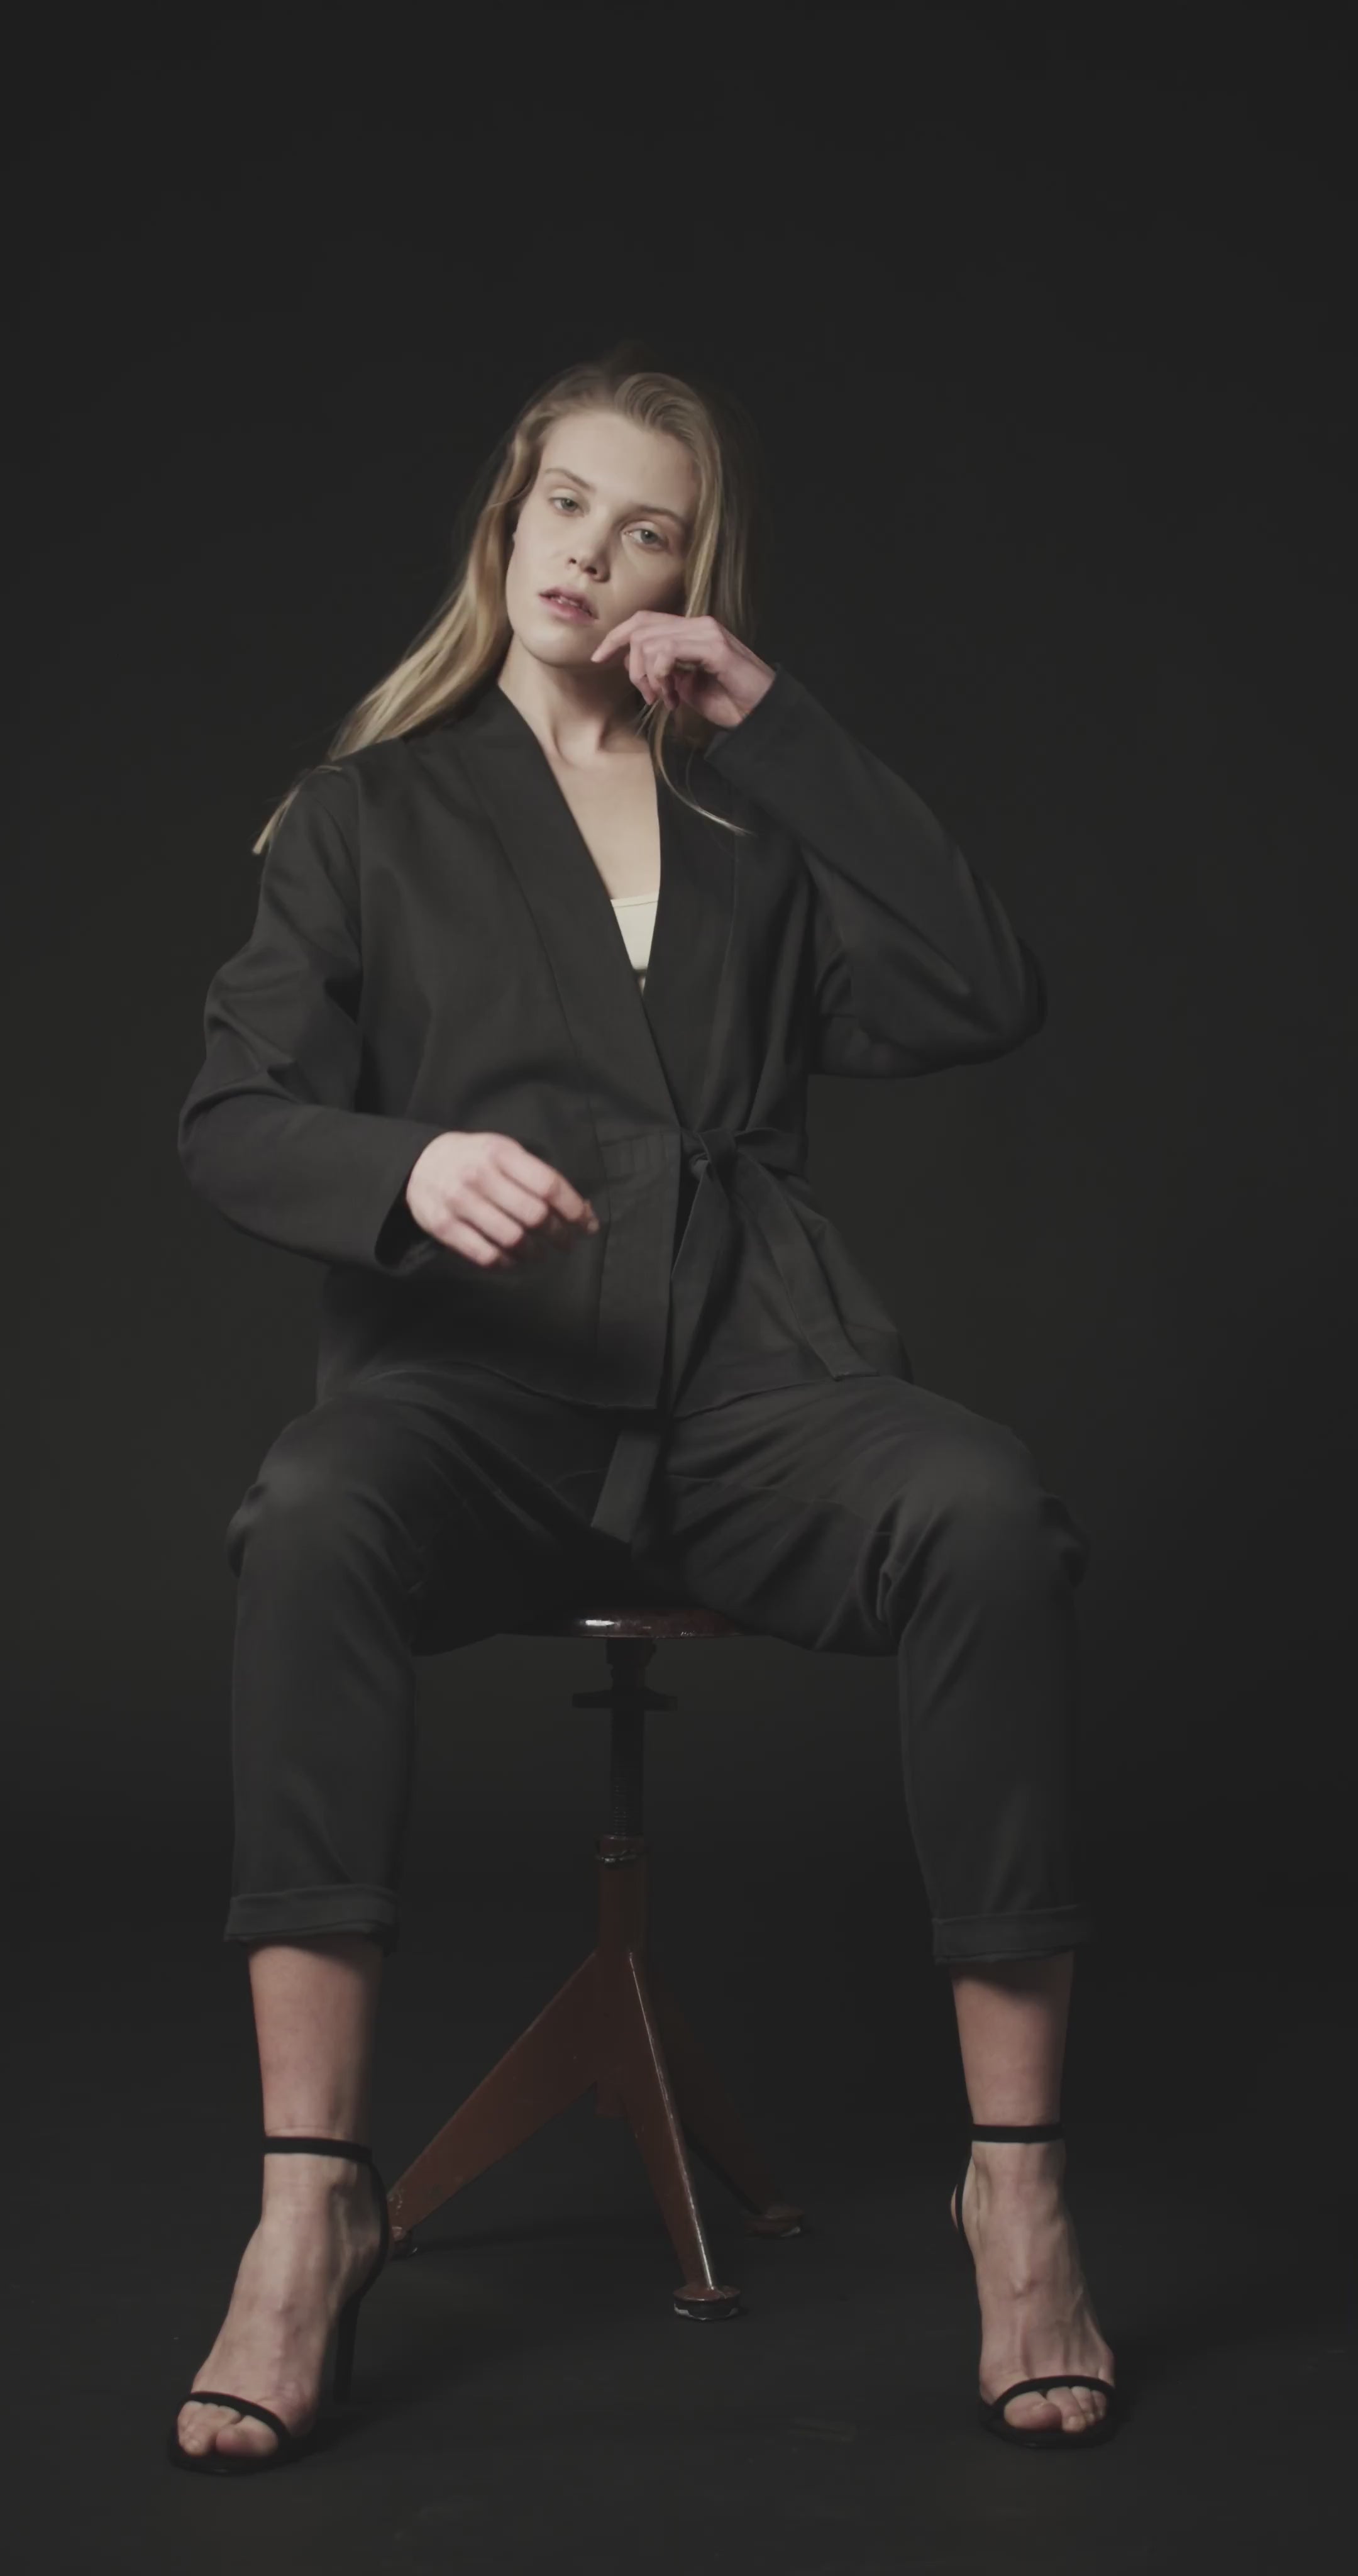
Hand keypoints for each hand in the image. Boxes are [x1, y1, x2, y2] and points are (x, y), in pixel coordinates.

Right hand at [406, 1133, 599, 1270]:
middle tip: (567, 1243)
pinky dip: (507, 1263)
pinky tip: (515, 1261)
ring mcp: (459, 1202)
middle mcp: (479, 1176)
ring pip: (512, 1239)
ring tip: (540, 1254)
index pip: (548, 1185)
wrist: (419, 1163)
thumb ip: (539, 1177)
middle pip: (534, 1215)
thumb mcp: (505, 1153)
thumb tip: (583, 1211)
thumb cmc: (475, 1159)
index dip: (574, 1209)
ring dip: (535, 1253)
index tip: (587, 1225)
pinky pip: (485, 1255)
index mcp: (500, 1153)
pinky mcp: (443, 1227)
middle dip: (559, 1234)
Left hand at [590, 611, 774, 729]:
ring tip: (666, 700)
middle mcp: (699, 625)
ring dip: (649, 677)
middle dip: (632, 666)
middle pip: (641, 628)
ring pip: (651, 641)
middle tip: (648, 696)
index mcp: (692, 631)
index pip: (644, 620)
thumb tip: (636, 665)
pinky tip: (675, 697)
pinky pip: (668, 652)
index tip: (598, 658)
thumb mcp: (686, 687)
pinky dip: (662, 677)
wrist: (761, 716)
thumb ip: (663, 671)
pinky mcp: (715, 648)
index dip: (616, 636)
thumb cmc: (730, 703)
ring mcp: (708, 633)